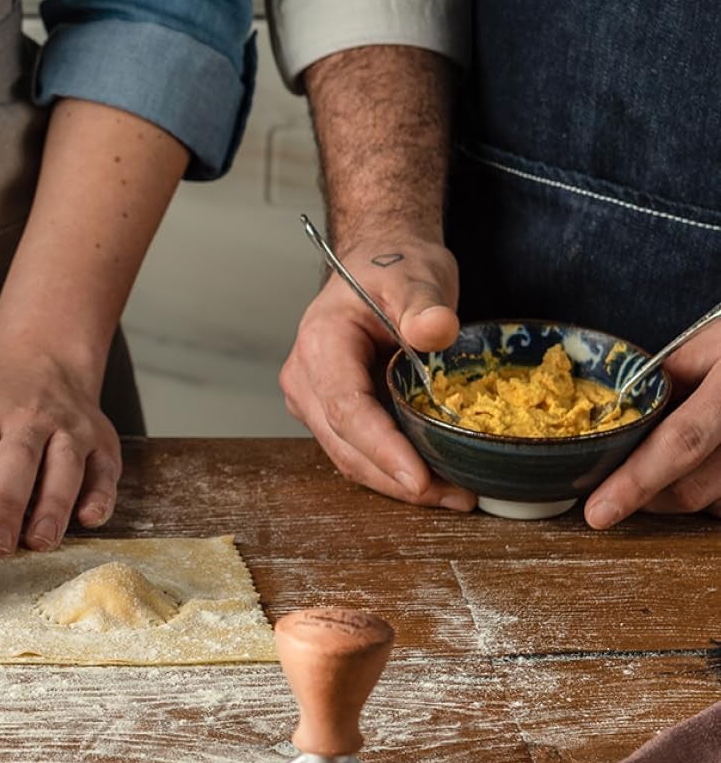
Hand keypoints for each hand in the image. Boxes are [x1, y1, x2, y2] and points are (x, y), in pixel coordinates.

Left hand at [0, 352, 120, 554]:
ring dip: (53, 506)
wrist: (43, 361)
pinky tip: (89, 519)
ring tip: (39, 543)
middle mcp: (30, 418)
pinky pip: (105, 469)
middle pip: (18, 462)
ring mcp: (69, 427)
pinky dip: (100, 495)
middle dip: (5, 507)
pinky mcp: (102, 441)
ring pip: (64, 466)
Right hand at [281, 233, 475, 510]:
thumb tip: (435, 330)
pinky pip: (358, 452)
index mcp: (320, 344)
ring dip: (397, 483)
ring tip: (453, 496)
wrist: (377, 263)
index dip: (382, 449)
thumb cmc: (394, 269)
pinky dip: (394, 470)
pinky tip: (436, 480)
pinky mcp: (331, 414)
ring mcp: (313, 400)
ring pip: (349, 457)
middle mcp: (305, 379)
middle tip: (456, 499)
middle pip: (345, 445)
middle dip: (397, 479)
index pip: (346, 408)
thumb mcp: (416, 276)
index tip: (420, 479)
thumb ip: (424, 304)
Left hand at [584, 325, 720, 525]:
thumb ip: (666, 378)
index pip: (681, 443)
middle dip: (644, 499)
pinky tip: (700, 470)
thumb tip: (622, 417)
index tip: (598, 512)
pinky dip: (710, 493)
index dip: (636, 482)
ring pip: (715, 503)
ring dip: (680, 495)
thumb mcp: (710, 342)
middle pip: (694, 489)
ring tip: (659, 468)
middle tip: (611, 493)